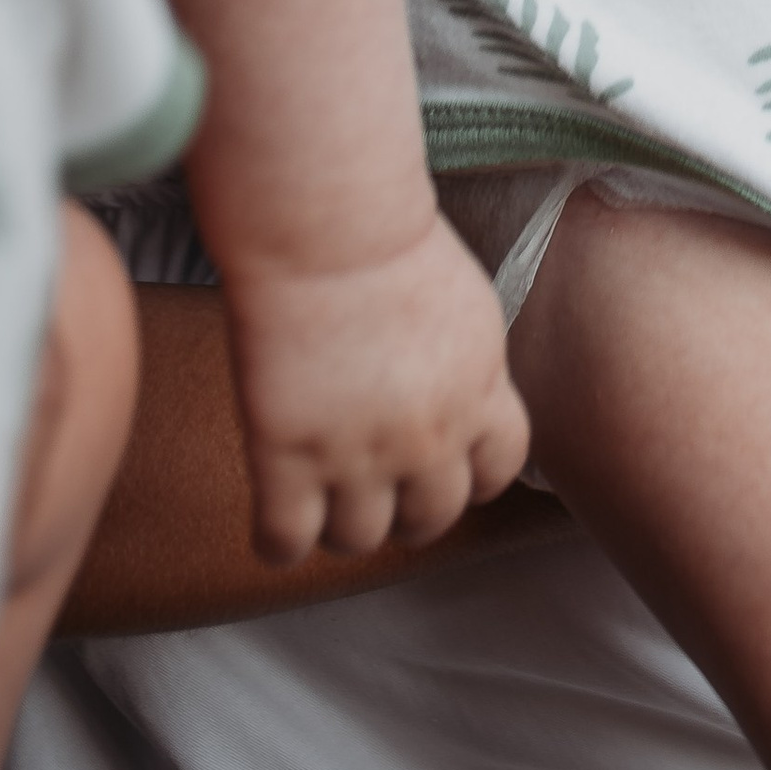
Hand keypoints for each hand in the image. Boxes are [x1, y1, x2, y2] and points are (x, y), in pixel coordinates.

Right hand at [222, 213, 527, 562]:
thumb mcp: (465, 307)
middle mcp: (430, 435)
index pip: (499, 471)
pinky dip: (277, 540)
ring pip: (359, 540)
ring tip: (320, 496)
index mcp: (480, 391)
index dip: (468, 477)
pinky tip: (272, 511)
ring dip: (341, 524)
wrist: (330, 227)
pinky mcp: (288, 456)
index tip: (440, 466)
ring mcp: (359, 453)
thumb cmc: (389, 243)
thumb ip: (469, 367)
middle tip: (374, 486)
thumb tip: (462, 399)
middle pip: (432, 518)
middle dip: (405, 509)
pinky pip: (285, 542)